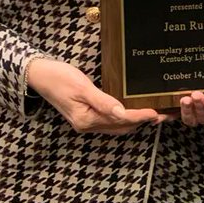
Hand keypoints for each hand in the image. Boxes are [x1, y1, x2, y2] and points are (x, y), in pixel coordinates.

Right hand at [27, 57, 160, 134]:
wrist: (39, 75)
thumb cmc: (59, 78)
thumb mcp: (82, 87)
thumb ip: (102, 101)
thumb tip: (122, 112)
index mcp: (86, 120)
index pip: (120, 120)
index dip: (140, 116)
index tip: (156, 113)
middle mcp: (87, 125)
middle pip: (121, 127)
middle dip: (142, 121)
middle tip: (164, 114)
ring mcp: (86, 122)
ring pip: (117, 126)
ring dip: (135, 121)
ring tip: (154, 113)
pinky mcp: (86, 116)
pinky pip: (110, 121)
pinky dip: (124, 117)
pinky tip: (133, 109)